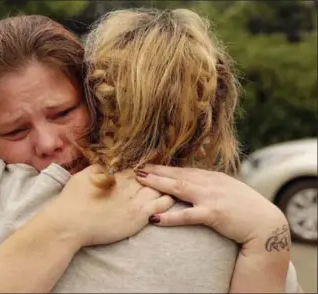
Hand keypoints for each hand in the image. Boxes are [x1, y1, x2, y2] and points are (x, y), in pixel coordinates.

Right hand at [41, 165, 174, 247]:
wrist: (70, 223)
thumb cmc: (71, 200)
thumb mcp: (82, 176)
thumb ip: (98, 169)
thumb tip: (107, 166)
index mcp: (115, 175)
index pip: (135, 169)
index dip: (143, 169)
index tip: (147, 169)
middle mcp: (127, 186)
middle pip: (149, 178)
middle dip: (156, 177)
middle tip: (163, 176)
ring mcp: (134, 202)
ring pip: (157, 189)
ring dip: (163, 187)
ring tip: (170, 186)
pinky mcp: (138, 217)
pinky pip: (160, 206)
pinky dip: (167, 200)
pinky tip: (170, 198)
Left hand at [134, 164, 287, 244]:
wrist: (266, 224)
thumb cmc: (245, 208)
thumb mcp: (227, 190)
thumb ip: (210, 185)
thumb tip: (194, 182)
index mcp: (212, 177)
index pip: (183, 169)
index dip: (164, 167)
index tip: (147, 164)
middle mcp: (210, 183)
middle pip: (177, 174)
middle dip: (155, 170)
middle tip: (135, 167)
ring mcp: (211, 197)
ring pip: (178, 188)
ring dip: (158, 183)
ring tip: (139, 180)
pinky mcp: (214, 214)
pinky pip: (187, 215)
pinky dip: (170, 216)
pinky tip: (155, 218)